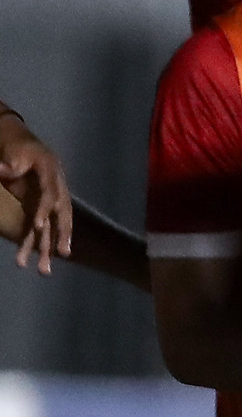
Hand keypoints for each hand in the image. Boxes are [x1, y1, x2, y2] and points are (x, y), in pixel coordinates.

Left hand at [0, 110, 70, 273]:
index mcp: (51, 171)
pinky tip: (32, 261)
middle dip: (60, 236)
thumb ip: (9, 164)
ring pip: (52, 227)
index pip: (51, 194)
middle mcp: (56, 188)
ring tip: (44, 272)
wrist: (22, 144)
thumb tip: (2, 171)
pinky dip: (37, 244)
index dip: (46, 210)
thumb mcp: (13, 151)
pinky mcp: (39, 207)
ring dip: (47, 249)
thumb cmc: (18, 146)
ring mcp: (50, 199)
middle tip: (61, 254)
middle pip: (60, 215)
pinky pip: (40, 228)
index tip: (38, 226)